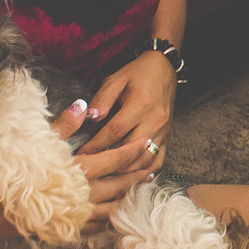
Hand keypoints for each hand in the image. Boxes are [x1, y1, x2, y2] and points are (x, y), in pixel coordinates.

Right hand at [52, 100, 155, 233]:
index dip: (134, 150)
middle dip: (138, 173)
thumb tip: (82, 105)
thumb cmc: (20, 171)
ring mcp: (82, 214)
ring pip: (115, 205)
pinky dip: (112, 216)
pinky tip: (117, 210)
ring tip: (141, 186)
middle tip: (152, 164)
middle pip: (122, 183)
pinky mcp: (73, 229)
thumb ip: (65, 124)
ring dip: (129, 195)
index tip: (147, 143)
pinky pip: (100, 224)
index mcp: (82, 170)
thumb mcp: (41, 143)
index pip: (117, 158)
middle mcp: (87, 194)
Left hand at [77, 52, 175, 169]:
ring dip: (126, 171)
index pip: (114, 132)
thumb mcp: (116, 79)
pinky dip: (144, 172)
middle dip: (108, 163)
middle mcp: (154, 120)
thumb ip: (102, 98)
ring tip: (107, 176)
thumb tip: (90, 117)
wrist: (164, 70)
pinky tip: (130, 178)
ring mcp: (163, 131)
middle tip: (90, 171)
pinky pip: (158, 161)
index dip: (95, 145)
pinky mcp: (168, 137)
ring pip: (144, 160)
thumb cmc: (137, 74)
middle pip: (130, 150)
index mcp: (140, 105)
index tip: (80, 155)